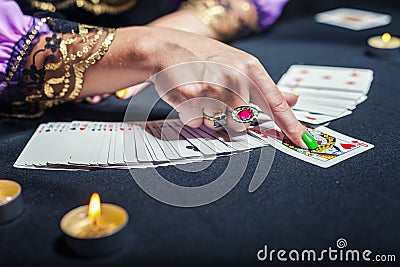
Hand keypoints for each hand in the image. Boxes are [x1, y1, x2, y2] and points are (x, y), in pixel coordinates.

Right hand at [142, 27, 308, 147]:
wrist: (169, 47)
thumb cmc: (206, 58)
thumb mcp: (241, 66)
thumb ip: (268, 88)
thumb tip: (293, 99)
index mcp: (250, 69)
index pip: (276, 104)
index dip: (292, 126)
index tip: (304, 142)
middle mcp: (234, 77)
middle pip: (243, 123)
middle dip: (230, 119)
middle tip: (218, 100)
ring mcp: (212, 86)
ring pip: (219, 125)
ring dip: (210, 118)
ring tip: (203, 97)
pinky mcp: (190, 96)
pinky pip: (197, 122)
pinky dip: (192, 115)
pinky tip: (190, 98)